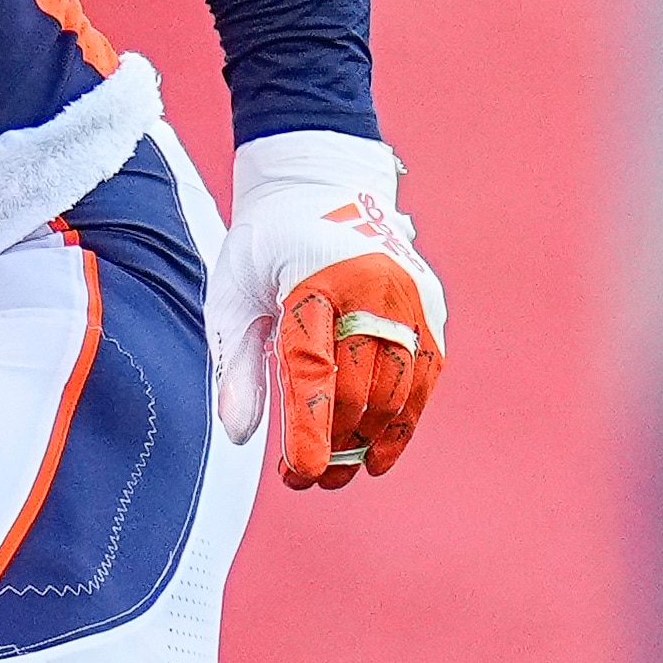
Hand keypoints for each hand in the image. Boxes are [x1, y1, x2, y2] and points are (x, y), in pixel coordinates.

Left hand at [206, 131, 446, 488]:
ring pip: (397, 390)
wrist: (318, 182)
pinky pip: (423, 378)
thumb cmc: (265, 244)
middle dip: (334, 443)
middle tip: (305, 480)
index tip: (301, 475)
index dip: (309, 427)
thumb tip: (239, 435)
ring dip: (367, 441)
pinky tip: (376, 455)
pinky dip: (403, 422)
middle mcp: (372, 288)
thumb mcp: (232, 292)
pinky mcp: (430, 308)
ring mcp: (410, 298)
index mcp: (314, 279)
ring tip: (336, 474)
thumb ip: (235, 363)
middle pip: (359, 387)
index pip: (312, 367)